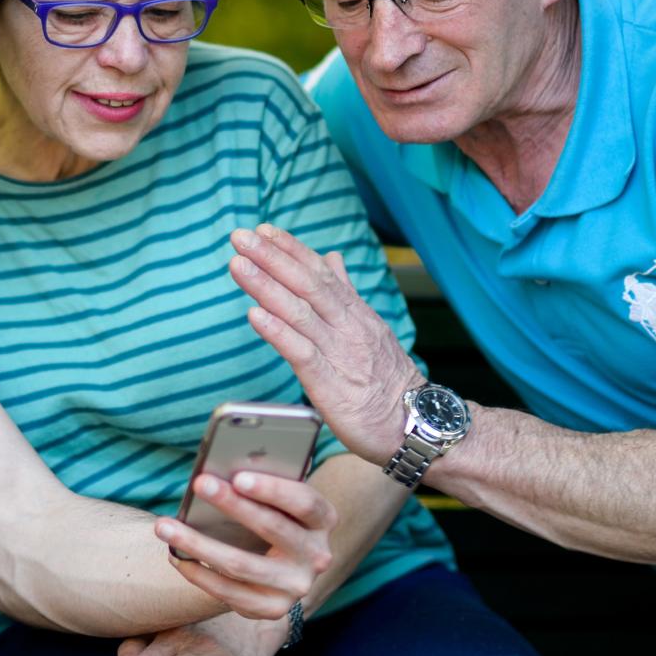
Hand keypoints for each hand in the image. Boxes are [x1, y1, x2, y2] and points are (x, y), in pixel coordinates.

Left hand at [153, 469, 333, 618]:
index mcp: (324, 519)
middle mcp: (318, 556)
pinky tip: (175, 557)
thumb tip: (219, 472)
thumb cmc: (274, 516)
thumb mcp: (279, 500)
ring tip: (164, 526)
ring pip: (242, 565)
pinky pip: (229, 593)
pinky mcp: (272, 609)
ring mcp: (296, 586)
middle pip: (272, 529)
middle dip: (232, 505)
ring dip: (198, 544)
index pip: (304, 502)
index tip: (238, 477)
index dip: (273, 490)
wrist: (284, 566)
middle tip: (198, 484)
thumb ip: (262, 486)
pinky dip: (198, 573)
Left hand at [229, 223, 423, 462]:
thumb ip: (346, 292)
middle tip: (241, 237)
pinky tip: (255, 316)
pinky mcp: (331, 384)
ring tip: (239, 265)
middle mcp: (347, 327)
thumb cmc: (388, 381)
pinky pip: (302, 354)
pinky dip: (278, 333)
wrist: (417, 425)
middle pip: (307, 285)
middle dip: (272, 258)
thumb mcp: (369, 328)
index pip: (321, 272)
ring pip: (300, 313)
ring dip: (267, 287)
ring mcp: (340, 354)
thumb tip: (331, 257)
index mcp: (355, 313)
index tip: (264, 230)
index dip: (291, 250)